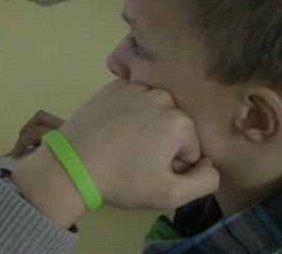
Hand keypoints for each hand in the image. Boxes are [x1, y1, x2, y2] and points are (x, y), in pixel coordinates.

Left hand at [11, 80, 219, 227]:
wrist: (73, 164)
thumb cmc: (123, 180)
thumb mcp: (172, 194)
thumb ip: (206, 181)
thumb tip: (209, 163)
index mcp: (180, 120)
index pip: (191, 149)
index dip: (174, 166)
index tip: (150, 171)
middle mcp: (162, 96)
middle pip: (173, 127)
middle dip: (162, 144)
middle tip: (135, 160)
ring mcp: (135, 87)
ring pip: (153, 113)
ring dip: (145, 128)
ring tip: (123, 146)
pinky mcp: (112, 86)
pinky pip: (132, 102)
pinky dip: (127, 115)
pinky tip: (112, 132)